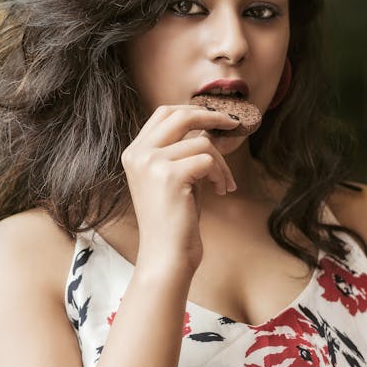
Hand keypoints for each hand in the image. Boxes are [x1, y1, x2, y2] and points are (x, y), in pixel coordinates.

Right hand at [121, 104, 238, 273]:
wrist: (166, 255)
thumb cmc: (174, 220)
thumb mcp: (174, 177)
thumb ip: (182, 151)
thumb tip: (208, 127)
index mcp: (134, 153)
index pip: (163, 113)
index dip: (192, 111)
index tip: (215, 118)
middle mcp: (138, 154)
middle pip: (179, 115)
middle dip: (211, 116)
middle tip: (233, 124)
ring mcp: (151, 163)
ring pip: (202, 143)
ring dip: (221, 163)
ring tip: (223, 183)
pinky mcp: (169, 176)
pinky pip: (208, 160)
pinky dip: (221, 175)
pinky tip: (221, 191)